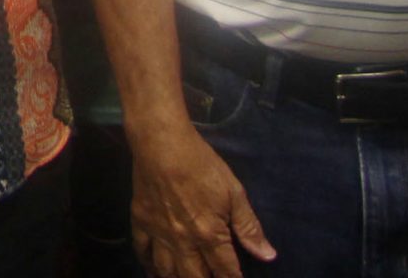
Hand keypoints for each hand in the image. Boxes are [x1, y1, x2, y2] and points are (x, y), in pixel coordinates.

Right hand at [130, 122, 275, 277]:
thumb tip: (267, 255)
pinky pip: (141, 251)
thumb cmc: (201, 165)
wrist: (161, 143)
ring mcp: (158, 233)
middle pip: (193, 277)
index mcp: (209, 234)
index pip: (225, 271)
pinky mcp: (140, 221)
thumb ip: (249, 227)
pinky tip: (154, 270)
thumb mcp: (233, 193)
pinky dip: (148, 265)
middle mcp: (183, 241)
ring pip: (166, 271)